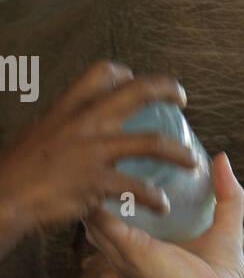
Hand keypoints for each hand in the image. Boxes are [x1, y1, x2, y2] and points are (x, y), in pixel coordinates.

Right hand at [0, 60, 196, 240]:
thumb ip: (67, 124)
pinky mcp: (98, 183)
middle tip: (182, 98)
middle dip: (166, 89)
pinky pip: (138, 189)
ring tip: (191, 162)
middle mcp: (86, 123)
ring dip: (178, 153)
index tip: (135, 81)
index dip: (125, 73)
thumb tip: (82, 123)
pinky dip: (154, 199)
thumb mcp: (40, 131)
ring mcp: (95, 152)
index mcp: (70, 108)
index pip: (102, 72)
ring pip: (152, 143)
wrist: (5, 197)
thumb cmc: (20, 169)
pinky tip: (161, 205)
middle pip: (136, 92)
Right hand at [82, 153, 243, 277]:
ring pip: (95, 218)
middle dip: (102, 191)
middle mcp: (130, 252)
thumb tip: (222, 159)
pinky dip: (99, 200)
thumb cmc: (221, 275)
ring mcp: (126, 252)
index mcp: (148, 248)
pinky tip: (99, 179)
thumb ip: (227, 194)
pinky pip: (102, 220)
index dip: (121, 196)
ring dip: (95, 193)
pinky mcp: (130, 249)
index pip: (122, 221)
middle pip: (100, 219)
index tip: (126, 168)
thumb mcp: (227, 226)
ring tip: (96, 164)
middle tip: (107, 161)